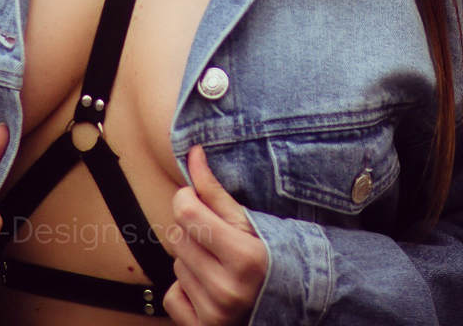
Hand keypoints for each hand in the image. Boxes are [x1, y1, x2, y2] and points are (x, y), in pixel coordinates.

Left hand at [165, 145, 268, 324]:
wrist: (291, 303)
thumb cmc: (270, 255)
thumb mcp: (249, 221)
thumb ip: (215, 190)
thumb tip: (192, 152)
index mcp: (246, 257)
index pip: (187, 213)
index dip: (187, 198)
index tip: (196, 198)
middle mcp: (228, 290)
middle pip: (177, 237)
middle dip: (192, 230)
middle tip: (216, 237)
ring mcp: (215, 314)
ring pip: (175, 265)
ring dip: (190, 259)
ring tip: (218, 263)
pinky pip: (171, 296)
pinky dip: (183, 289)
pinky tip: (207, 287)